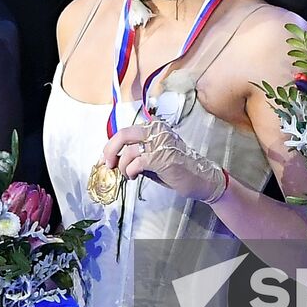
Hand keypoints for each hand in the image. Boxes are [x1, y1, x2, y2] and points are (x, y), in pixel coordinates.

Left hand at [102, 122, 225, 203]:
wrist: (202, 178)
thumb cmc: (178, 169)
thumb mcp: (153, 157)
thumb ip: (136, 154)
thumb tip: (113, 159)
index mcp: (155, 128)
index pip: (126, 132)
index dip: (111, 145)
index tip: (104, 158)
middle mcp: (158, 131)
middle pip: (124, 135)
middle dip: (110, 150)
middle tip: (108, 164)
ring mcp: (161, 143)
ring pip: (129, 151)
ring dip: (123, 167)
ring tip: (129, 175)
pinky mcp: (162, 157)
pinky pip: (137, 163)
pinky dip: (130, 171)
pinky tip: (134, 176)